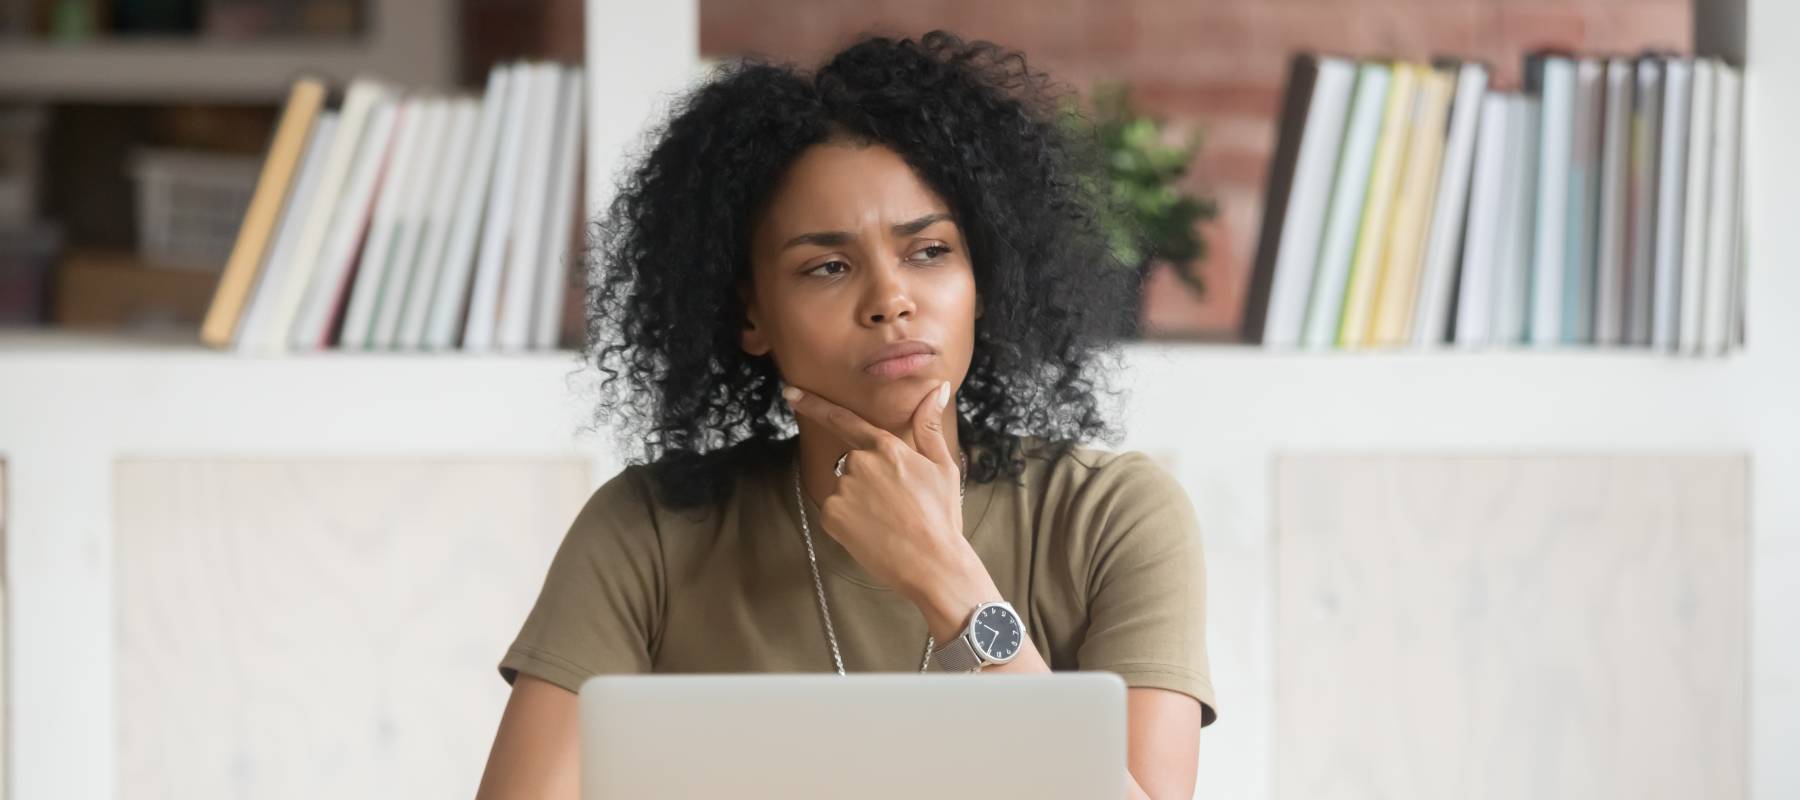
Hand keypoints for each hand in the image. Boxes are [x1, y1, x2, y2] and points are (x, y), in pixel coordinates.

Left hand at [782, 380, 966, 597]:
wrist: (932, 564)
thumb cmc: (941, 516)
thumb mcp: (943, 466)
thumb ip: (929, 425)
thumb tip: (937, 388)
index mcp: (887, 447)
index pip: (844, 420)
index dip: (814, 405)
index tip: (790, 393)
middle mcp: (860, 463)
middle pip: (853, 464)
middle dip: (868, 479)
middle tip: (897, 505)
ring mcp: (843, 490)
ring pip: (844, 489)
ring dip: (860, 501)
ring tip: (889, 522)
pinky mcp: (831, 515)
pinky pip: (835, 511)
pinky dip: (848, 521)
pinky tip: (873, 532)